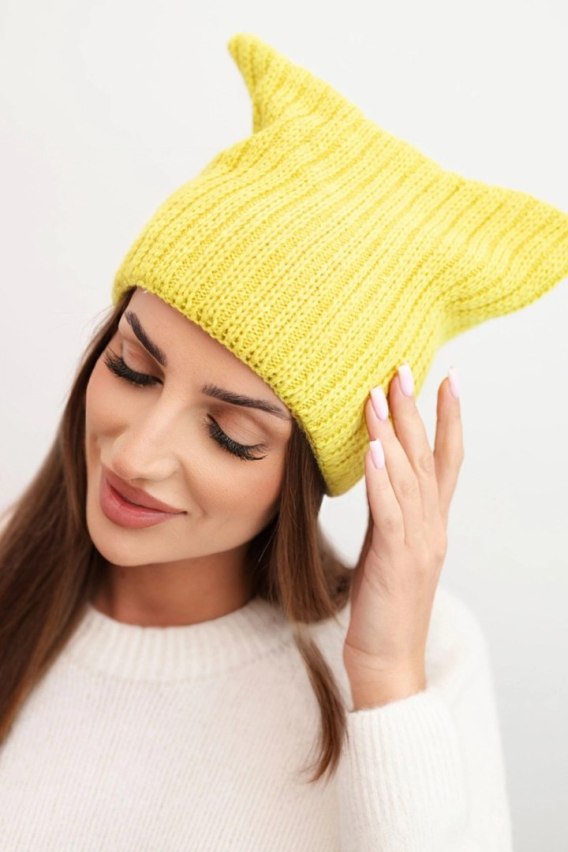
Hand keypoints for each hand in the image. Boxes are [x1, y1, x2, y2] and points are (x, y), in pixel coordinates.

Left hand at [343, 363, 463, 707]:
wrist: (388, 664)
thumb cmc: (383, 609)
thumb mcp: (389, 553)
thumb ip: (390, 516)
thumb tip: (377, 478)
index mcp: (430, 525)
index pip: (446, 462)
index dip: (449, 420)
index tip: (446, 380)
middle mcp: (431, 528)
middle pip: (429, 458)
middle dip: (418, 411)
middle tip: (406, 367)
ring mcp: (418, 544)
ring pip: (410, 478)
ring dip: (394, 433)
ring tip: (380, 393)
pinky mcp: (396, 562)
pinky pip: (390, 513)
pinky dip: (382, 478)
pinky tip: (372, 449)